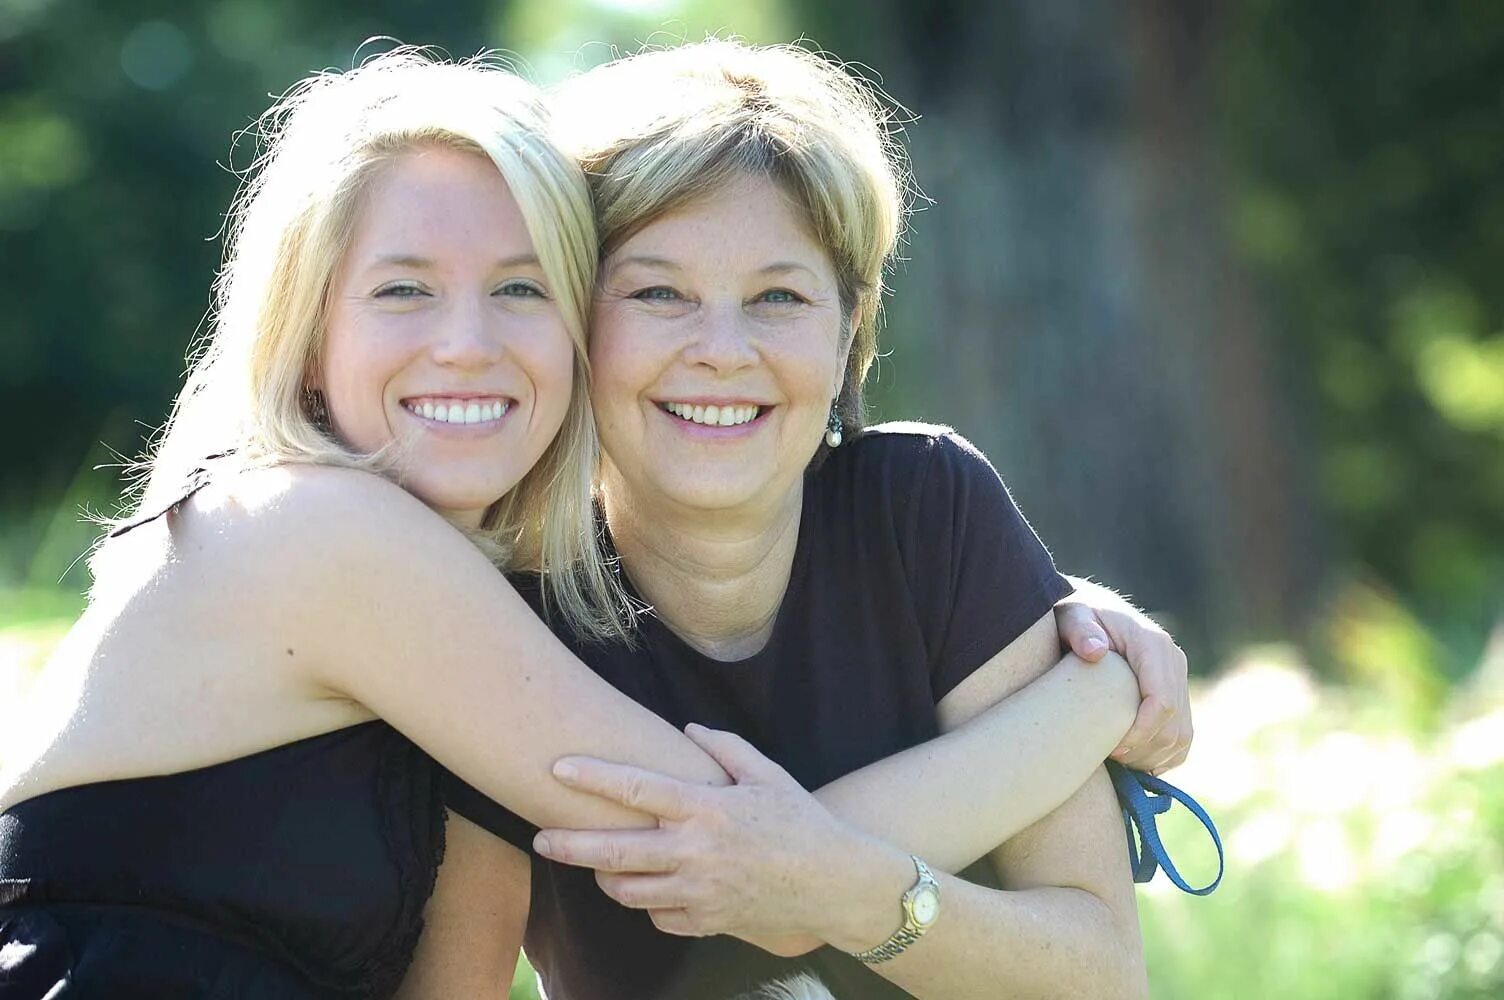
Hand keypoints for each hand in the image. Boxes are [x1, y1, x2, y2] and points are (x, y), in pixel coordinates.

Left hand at [532, 724, 871, 952]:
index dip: (593, 778)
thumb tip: (688, 728)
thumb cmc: (802, 822)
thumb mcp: (768, 774)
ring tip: (595, 864)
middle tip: (539, 839)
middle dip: (569, 845)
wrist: (833, 884)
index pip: (637, 789)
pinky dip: (646, 903)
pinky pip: (657, 916)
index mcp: (707, 809)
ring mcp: (698, 892)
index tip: (557, 769)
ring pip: (628, 891)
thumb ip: (725, 747)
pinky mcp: (705, 921)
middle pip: (614, 851)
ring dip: (604, 877)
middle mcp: (695, 852)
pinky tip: (647, 888)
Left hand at [1055, 593, 1191, 773]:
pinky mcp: (1176, 690)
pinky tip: (1135, 761)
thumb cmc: (1075, 614)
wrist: (1090, 609)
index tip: (1112, 748)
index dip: (1141, 733)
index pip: (1162, 702)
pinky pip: (1182, 735)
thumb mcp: (1071, 615)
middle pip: (1174, 725)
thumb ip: (1080, 629)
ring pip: (1182, 735)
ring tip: (1118, 762)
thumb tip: (1095, 652)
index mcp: (1152, 644)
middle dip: (1144, 751)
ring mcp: (1177, 677)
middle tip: (1109, 760)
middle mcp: (1173, 660)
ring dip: (1153, 757)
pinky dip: (1164, 755)